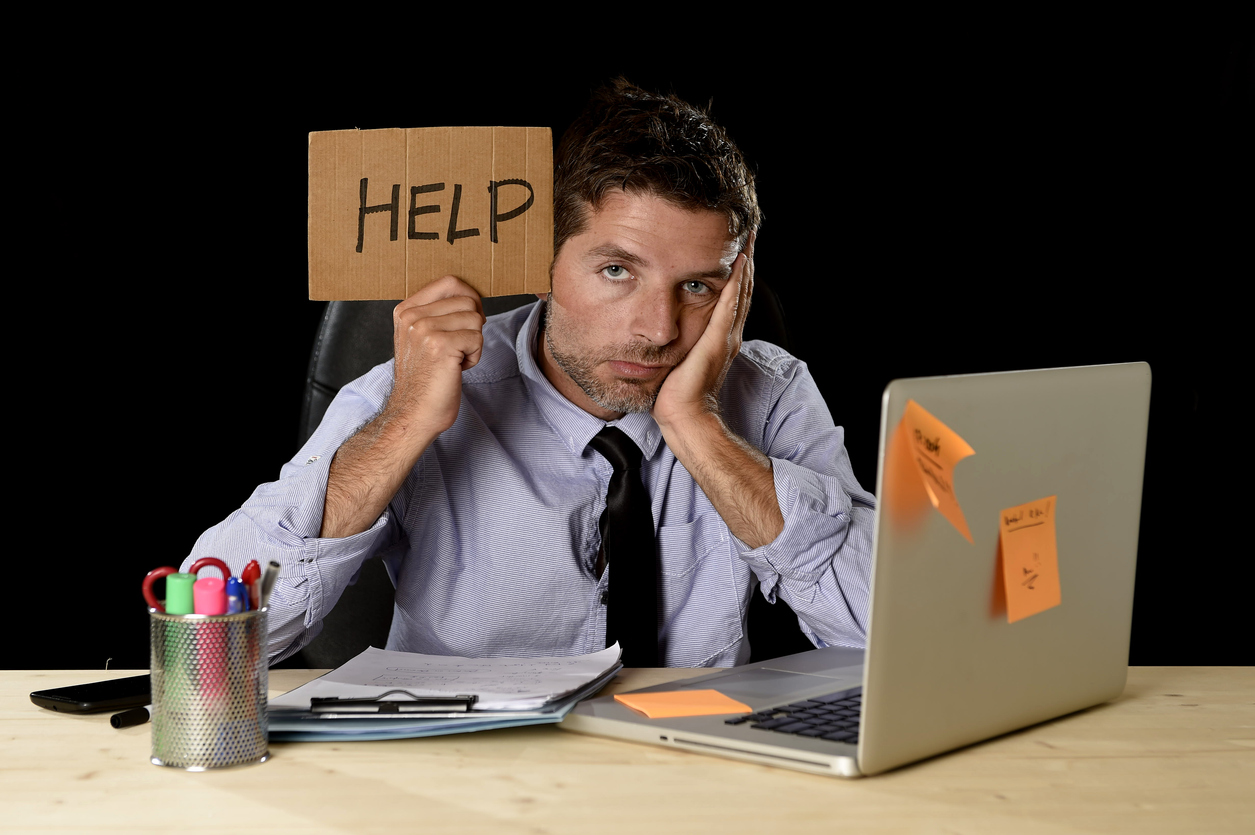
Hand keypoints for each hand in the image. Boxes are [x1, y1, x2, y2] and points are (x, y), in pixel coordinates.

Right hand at [386, 275, 485, 442]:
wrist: (414, 413)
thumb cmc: (425, 379)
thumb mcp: (421, 338)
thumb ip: (437, 313)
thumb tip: (471, 296)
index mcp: (406, 310)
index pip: (450, 282)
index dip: (469, 299)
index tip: (466, 323)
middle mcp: (412, 316)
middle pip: (467, 300)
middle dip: (472, 326)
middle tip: (457, 349)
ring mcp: (424, 329)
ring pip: (475, 318)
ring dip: (473, 343)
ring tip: (454, 360)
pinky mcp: (440, 345)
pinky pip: (477, 338)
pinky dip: (474, 357)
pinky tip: (456, 369)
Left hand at [652, 232, 754, 426]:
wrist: (684, 416)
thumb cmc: (675, 394)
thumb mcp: (676, 359)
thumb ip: (676, 342)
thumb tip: (659, 329)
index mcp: (719, 338)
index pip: (731, 297)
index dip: (736, 272)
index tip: (737, 247)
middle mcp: (728, 334)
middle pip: (741, 289)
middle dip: (745, 260)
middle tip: (749, 232)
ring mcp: (726, 337)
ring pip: (739, 292)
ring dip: (745, 264)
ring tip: (748, 238)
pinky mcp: (717, 341)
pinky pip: (729, 305)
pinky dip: (736, 283)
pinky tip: (738, 263)